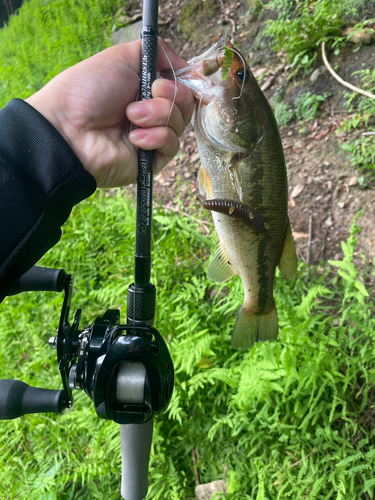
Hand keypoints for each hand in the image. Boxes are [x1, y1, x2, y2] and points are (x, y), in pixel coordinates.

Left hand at [26, 39, 193, 187]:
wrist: (70, 128)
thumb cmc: (88, 90)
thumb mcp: (121, 57)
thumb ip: (156, 53)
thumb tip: (184, 64)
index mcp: (145, 89)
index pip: (182, 85)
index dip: (187, 80)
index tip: (184, 74)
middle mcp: (151, 112)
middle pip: (186, 103)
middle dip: (172, 94)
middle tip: (150, 91)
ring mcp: (152, 137)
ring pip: (180, 123)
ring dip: (158, 114)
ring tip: (130, 115)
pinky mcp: (152, 160)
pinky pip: (171, 145)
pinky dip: (154, 137)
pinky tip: (132, 138)